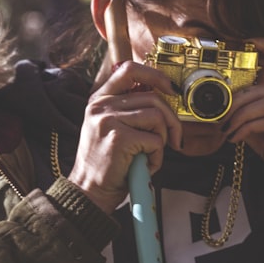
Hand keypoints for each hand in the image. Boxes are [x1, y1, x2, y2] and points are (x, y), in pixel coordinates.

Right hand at [69, 61, 181, 213]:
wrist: (89, 192)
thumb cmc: (107, 164)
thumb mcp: (110, 128)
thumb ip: (129, 109)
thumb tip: (163, 96)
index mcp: (99, 99)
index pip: (129, 70)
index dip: (155, 75)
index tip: (171, 88)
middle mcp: (101, 106)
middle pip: (153, 97)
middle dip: (171, 120)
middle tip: (174, 139)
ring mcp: (108, 120)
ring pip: (157, 117)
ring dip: (162, 140)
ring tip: (149, 155)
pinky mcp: (119, 138)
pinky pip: (155, 140)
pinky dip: (157, 157)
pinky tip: (144, 166)